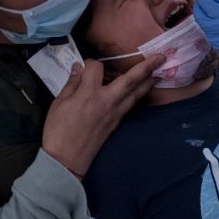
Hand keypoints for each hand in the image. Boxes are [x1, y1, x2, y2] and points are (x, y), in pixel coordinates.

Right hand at [42, 55, 164, 178]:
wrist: (66, 160)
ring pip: (135, 95)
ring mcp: (114, 114)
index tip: (84, 66)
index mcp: (89, 94)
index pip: (96, 68)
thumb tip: (78, 68)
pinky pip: (130, 106)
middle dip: (146, 67)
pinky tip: (139, 92)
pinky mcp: (116, 124)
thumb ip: (71, 84)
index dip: (90, 63)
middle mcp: (107, 101)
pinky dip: (137, 96)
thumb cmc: (58, 131)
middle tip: (160, 57)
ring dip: (147, 83)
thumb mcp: (58, 103)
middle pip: (130, 80)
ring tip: (157, 74)